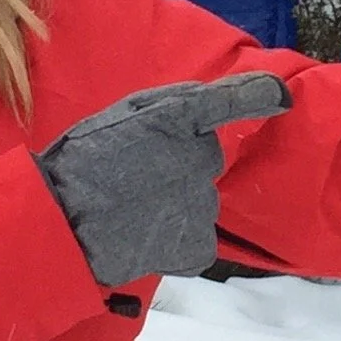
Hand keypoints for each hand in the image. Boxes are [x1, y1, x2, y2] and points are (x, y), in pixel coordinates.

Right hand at [35, 74, 291, 284]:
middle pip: (204, 159)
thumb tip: (207, 105)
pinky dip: (177, 241)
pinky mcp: (196, 245)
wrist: (60, 225)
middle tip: (133, 177)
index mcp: (176, 119)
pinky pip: (197, 239)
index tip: (280, 97)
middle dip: (179, 164)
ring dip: (174, 203)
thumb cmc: (79, 164)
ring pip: (198, 200)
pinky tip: (145, 236)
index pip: (230, 101)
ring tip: (130, 210)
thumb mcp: (116, 116)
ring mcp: (201, 204)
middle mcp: (198, 158)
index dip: (257, 95)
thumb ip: (166, 107)